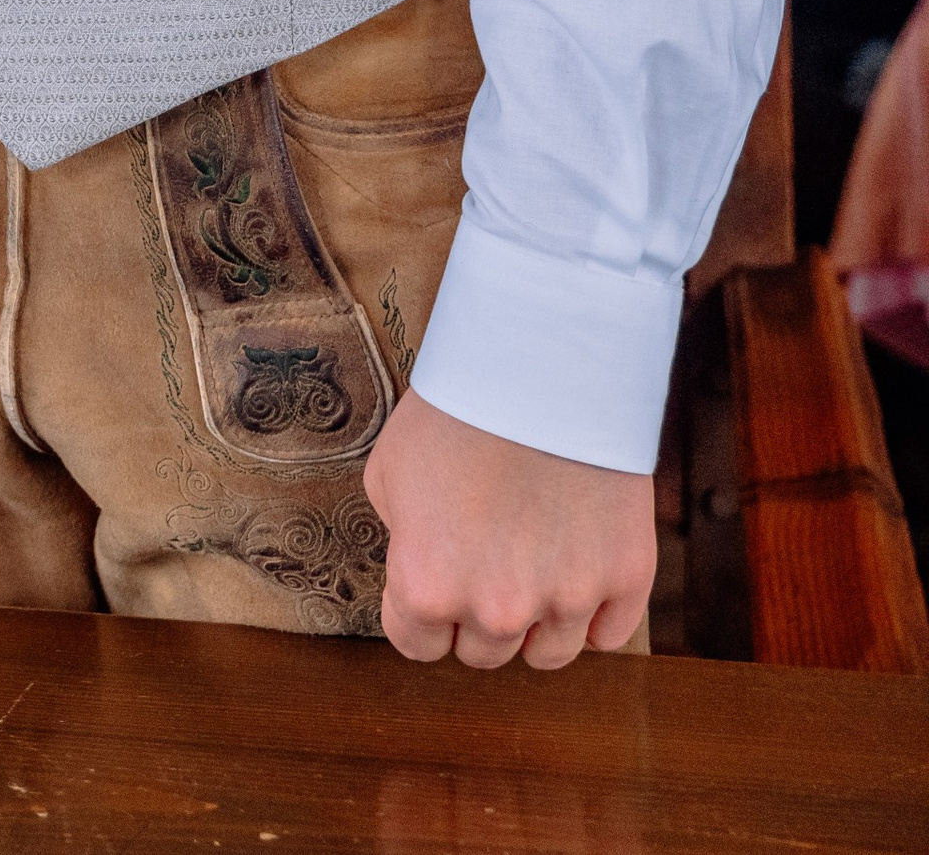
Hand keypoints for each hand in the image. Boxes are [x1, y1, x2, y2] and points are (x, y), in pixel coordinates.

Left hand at [364, 389, 654, 665]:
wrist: (538, 362)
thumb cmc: (456, 408)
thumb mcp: (389, 471)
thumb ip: (403, 539)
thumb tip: (420, 568)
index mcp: (428, 587)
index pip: (417, 644)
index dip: (421, 608)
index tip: (434, 573)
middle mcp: (496, 609)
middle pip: (484, 652)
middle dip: (477, 612)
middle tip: (485, 554)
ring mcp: (567, 600)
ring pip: (548, 653)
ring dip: (536, 619)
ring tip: (533, 558)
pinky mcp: (625, 579)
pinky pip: (608, 636)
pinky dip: (594, 614)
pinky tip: (578, 569)